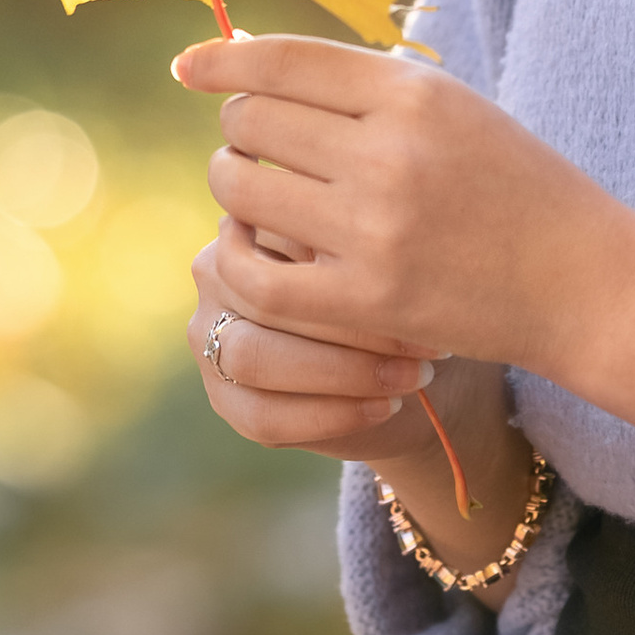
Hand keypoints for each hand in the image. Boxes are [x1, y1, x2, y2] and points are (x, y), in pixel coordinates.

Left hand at [172, 30, 634, 483]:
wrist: (579, 278)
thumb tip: (251, 64)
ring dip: (234, 186)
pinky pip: (258, 273)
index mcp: (415, 93)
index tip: (187, 66)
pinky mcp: (365, 302)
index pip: (287, 61)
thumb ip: (364, 87)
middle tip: (250, 141)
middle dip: (238, 127)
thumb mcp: (452, 108)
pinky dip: (239, 255)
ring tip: (252, 191)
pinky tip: (249, 248)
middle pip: (255, 121)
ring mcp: (374, 231)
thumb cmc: (512, 183)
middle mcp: (390, 153)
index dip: (224, 59)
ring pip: (244, 191)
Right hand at [188, 241, 435, 463]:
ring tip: (409, 377)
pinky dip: (329, 416)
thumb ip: (352, 246)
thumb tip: (348, 257)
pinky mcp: (226, 399)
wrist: (403, 356)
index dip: (347, 273)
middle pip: (266, 302)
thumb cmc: (395, 287)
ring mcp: (210, 338)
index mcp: (249, 218)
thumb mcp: (381, 255)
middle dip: (353, 328)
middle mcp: (215, 273)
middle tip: (424, 347)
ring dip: (342, 374)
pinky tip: (383, 406)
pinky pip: (262, 417)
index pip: (282, 243)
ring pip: (255, 360)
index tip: (419, 290)